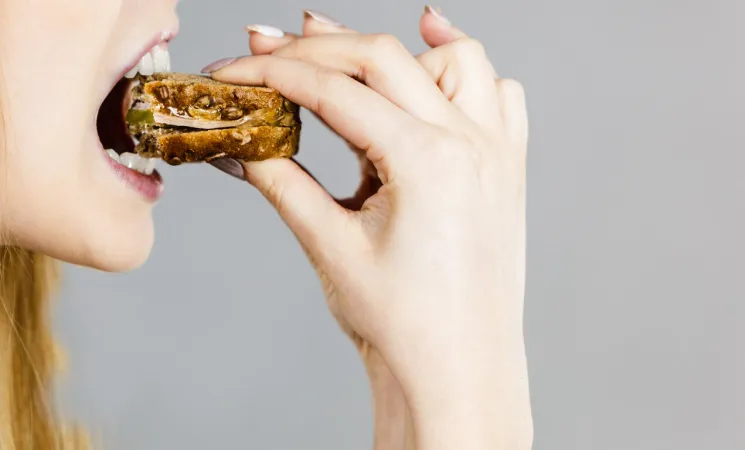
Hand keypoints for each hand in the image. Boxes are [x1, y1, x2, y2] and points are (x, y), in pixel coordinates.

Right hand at [208, 7, 530, 449]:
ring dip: (401, 49)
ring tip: (350, 56)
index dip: (275, 73)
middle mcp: (471, 144)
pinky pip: (500, 94)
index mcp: (426, 162)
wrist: (457, 369)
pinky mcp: (508, 168)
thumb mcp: (331, 247)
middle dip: (319, 47)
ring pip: (456, 60)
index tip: (237, 69)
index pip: (336, 90)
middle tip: (269, 47)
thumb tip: (243, 146)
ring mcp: (497, 152)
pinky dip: (465, 73)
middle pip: (385, 57)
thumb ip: (283, 182)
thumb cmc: (405, 326)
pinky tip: (432, 74)